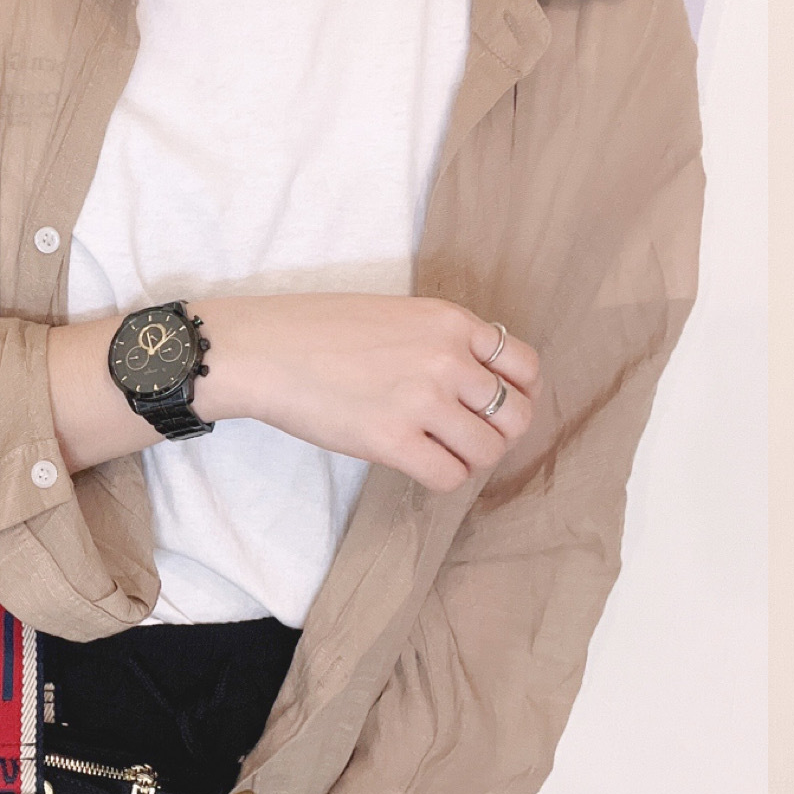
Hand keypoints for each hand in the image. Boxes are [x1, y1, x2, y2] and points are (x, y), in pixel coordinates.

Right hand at [202, 294, 537, 492]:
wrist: (267, 349)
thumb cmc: (322, 330)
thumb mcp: (400, 315)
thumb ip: (444, 341)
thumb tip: (481, 382)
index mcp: (451, 321)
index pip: (526, 366)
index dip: (521, 393)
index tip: (498, 407)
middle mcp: (448, 358)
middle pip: (517, 415)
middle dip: (499, 433)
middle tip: (471, 438)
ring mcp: (423, 400)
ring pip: (488, 451)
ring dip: (470, 459)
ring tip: (440, 452)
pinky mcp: (393, 441)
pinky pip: (450, 477)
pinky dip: (442, 478)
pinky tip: (418, 464)